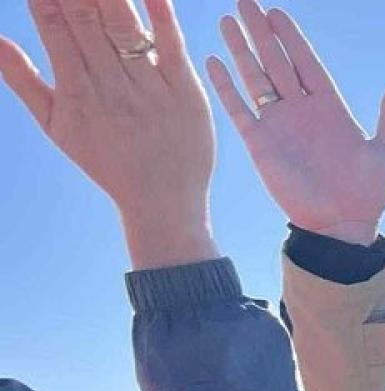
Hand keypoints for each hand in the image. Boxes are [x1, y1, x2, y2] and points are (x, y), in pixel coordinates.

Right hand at [0, 0, 219, 267]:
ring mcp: (149, 90)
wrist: (163, 205)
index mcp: (76, 91)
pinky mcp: (187, 94)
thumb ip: (23, 81)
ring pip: (124, 28)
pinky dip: (162, 15)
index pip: (53, 27)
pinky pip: (172, 48)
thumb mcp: (57, 126)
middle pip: (86, 19)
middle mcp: (110, 87)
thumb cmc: (107, 162)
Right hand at [205, 0, 384, 245]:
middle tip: (246, 0)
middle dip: (261, 32)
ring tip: (227, 19)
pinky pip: (239, 109)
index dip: (292, 38)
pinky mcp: (260, 144)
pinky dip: (226, 86)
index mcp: (330, 108)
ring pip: (256, 78)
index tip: (278, 12)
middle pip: (277, 61)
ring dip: (241, 50)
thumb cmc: (368, 194)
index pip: (307, 62)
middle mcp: (301, 111)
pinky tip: (214, 61)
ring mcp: (279, 125)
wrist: (342, 227)